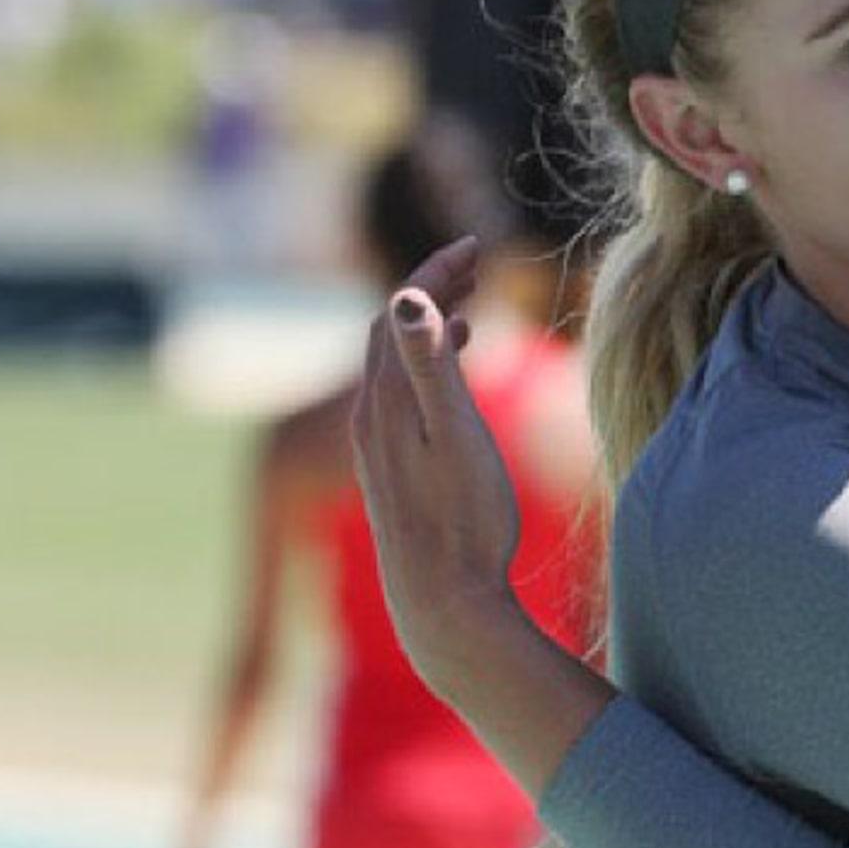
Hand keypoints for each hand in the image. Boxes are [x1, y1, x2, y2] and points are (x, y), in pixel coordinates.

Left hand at [350, 238, 524, 701]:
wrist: (440, 603)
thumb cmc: (462, 520)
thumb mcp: (457, 435)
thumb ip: (432, 365)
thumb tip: (408, 296)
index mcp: (389, 399)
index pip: (403, 309)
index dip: (436, 270)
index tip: (476, 244)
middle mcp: (372, 416)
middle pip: (391, 328)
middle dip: (431, 288)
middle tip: (475, 263)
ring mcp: (377, 445)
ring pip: (392, 363)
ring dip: (427, 326)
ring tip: (470, 309)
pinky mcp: (389, 471)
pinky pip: (396, 395)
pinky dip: (422, 366)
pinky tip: (451, 379)